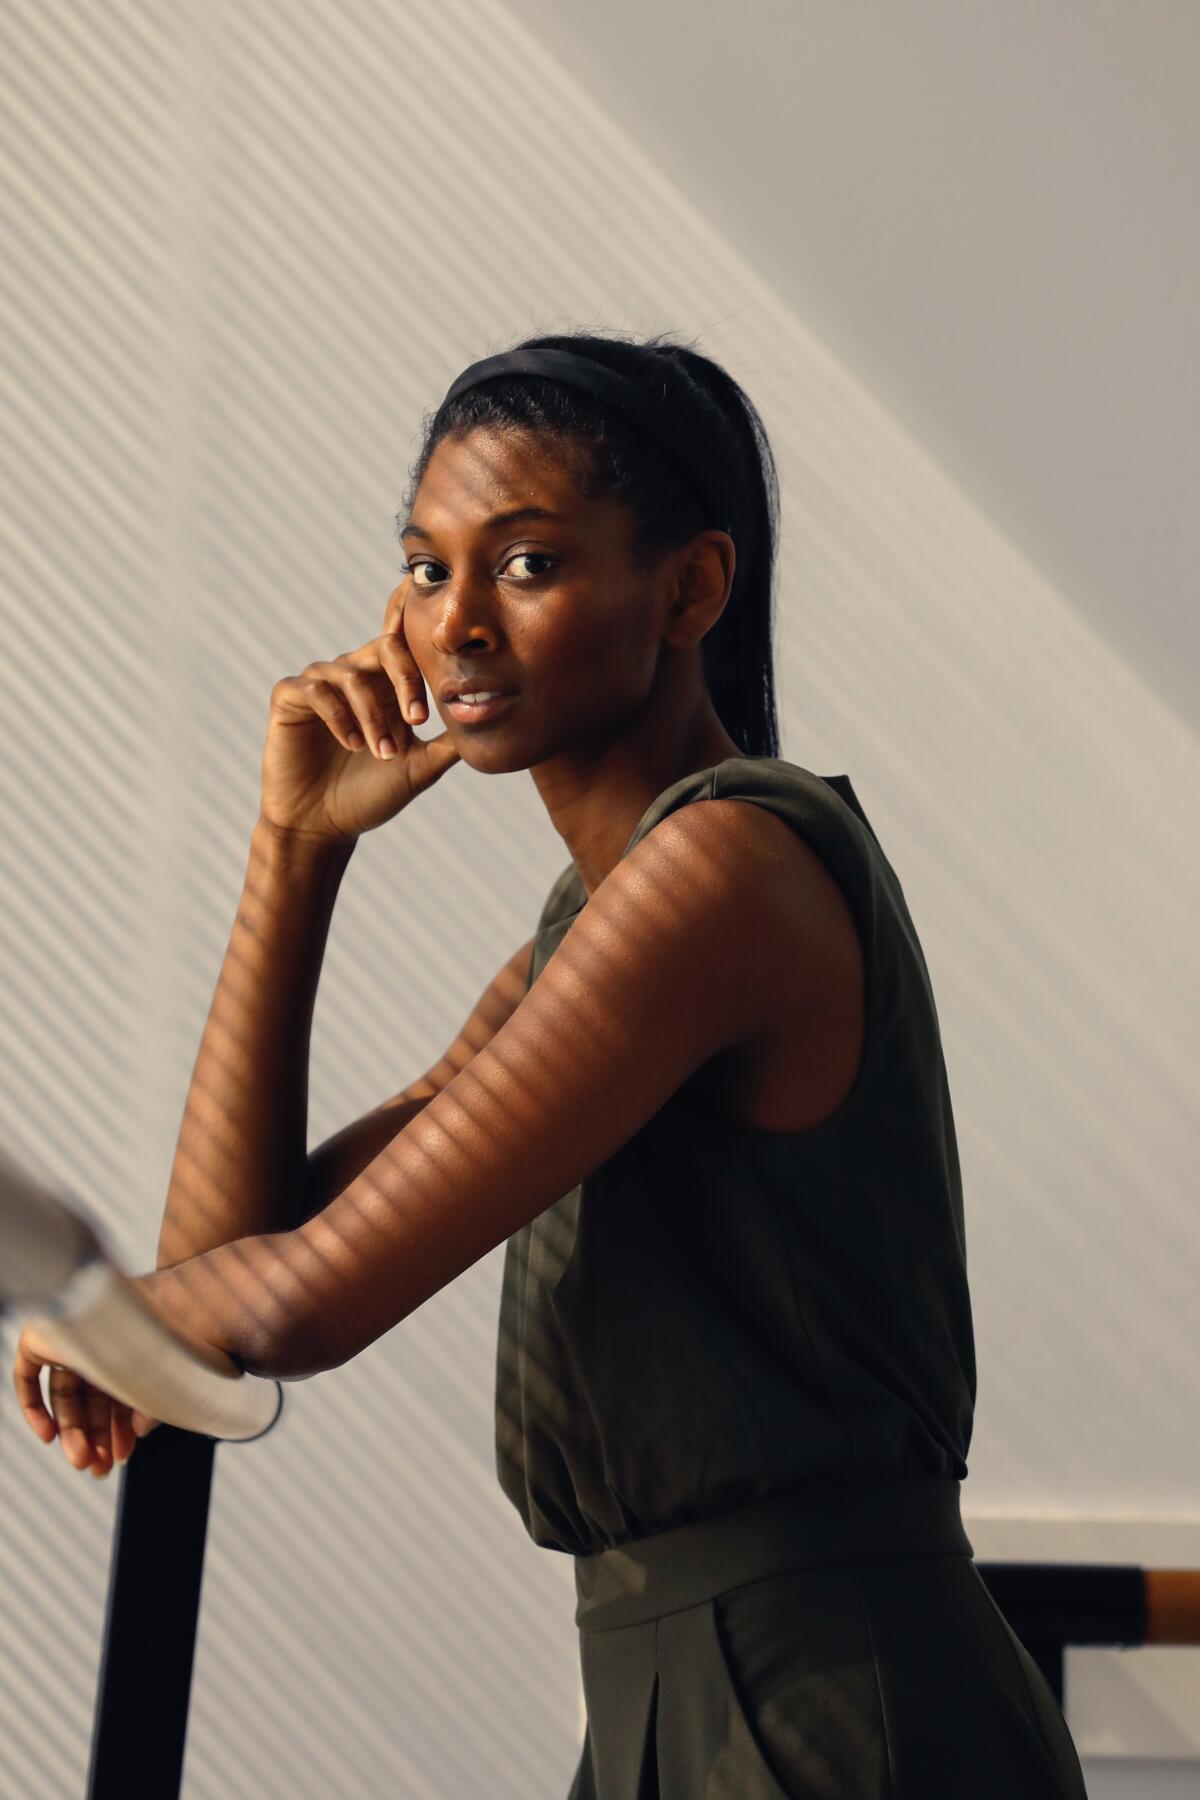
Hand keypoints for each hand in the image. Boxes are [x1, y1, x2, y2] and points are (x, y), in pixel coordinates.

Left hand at [12, 1315, 159, 1479]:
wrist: (151, 1302)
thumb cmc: (166, 1337)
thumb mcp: (162, 1384)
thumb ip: (151, 1408)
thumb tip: (140, 1431)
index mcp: (128, 1348)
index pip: (115, 1394)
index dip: (118, 1430)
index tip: (122, 1456)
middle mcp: (98, 1342)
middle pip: (89, 1399)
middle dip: (94, 1437)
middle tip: (97, 1470)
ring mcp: (69, 1339)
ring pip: (63, 1395)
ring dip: (71, 1431)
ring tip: (81, 1461)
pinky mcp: (42, 1336)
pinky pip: (28, 1375)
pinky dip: (34, 1407)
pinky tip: (49, 1436)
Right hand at [259, 584, 459, 844]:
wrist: (322, 825)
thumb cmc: (369, 795)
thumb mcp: (419, 768)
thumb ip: (449, 743)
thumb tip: (487, 719)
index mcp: (387, 685)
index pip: (407, 647)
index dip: (423, 649)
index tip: (439, 695)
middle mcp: (354, 675)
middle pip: (386, 648)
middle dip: (407, 681)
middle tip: (418, 720)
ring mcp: (320, 683)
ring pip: (352, 675)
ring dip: (373, 716)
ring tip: (383, 753)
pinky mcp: (289, 697)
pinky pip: (316, 689)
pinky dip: (339, 716)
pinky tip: (352, 744)